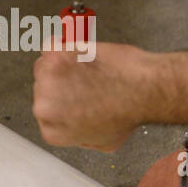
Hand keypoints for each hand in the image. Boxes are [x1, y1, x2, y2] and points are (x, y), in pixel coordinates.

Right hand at [33, 41, 148, 150]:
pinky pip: (51, 45)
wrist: (142, 90)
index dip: (63, 102)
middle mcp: (44, 108)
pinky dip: (63, 45)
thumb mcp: (105, 142)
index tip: (75, 96)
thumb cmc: (129, 113)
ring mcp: (47, 80)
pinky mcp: (55, 56)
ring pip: (46, 66)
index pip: (47, 113)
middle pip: (45, 88)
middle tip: (87, 81)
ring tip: (89, 68)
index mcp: (53, 131)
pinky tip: (80, 51)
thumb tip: (81, 131)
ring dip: (64, 64)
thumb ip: (83, 137)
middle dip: (63, 83)